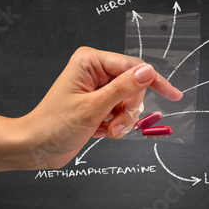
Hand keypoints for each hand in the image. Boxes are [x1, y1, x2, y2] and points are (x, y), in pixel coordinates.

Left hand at [8, 47, 182, 169]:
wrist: (36, 147)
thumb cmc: (53, 125)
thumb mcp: (92, 108)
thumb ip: (122, 89)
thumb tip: (147, 72)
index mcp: (90, 61)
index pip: (132, 66)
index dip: (153, 80)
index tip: (172, 95)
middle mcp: (95, 71)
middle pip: (134, 85)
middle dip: (129, 109)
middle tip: (117, 125)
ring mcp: (97, 88)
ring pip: (130, 101)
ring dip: (123, 120)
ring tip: (107, 130)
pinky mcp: (99, 103)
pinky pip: (122, 111)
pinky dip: (117, 124)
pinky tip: (102, 131)